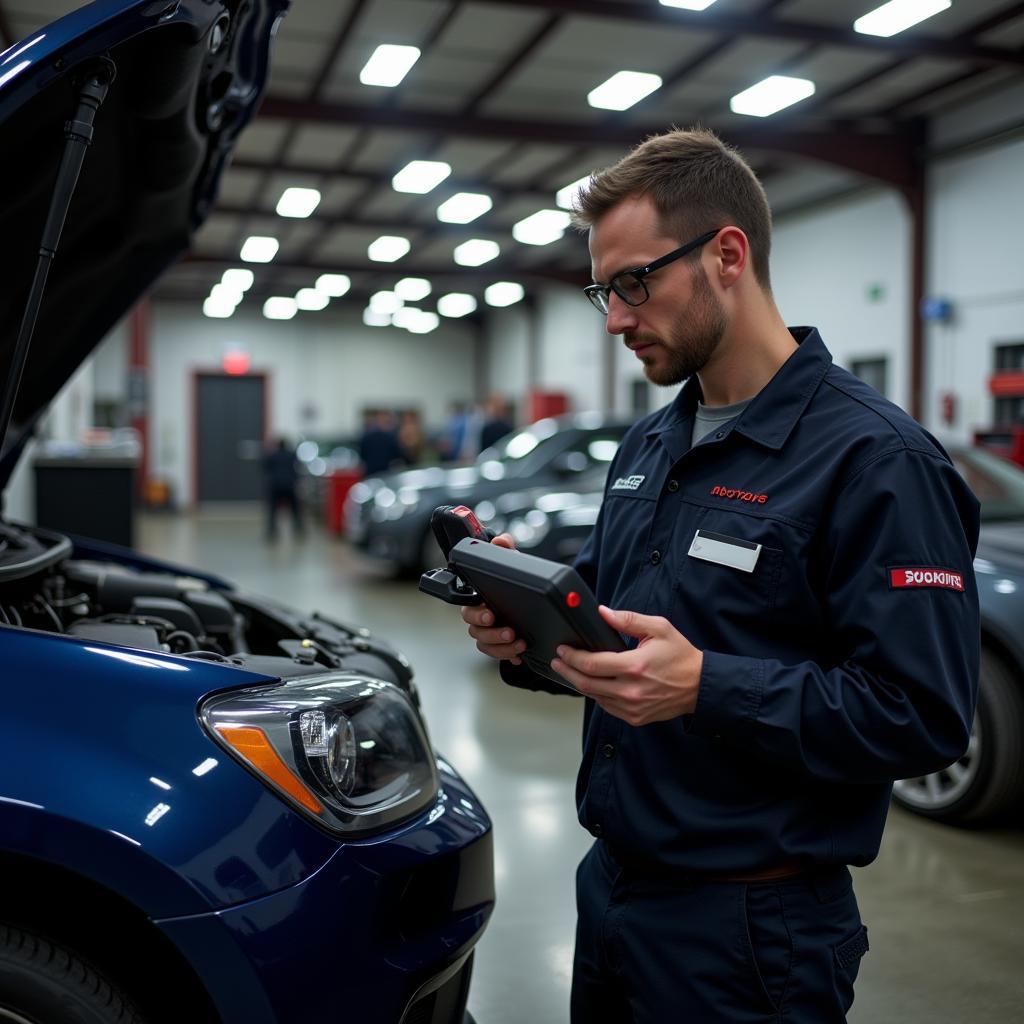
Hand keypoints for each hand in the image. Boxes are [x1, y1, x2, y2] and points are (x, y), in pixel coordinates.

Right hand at [460, 533, 527, 664]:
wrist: (533, 601)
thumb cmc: (516, 583)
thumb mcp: (514, 563)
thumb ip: (506, 549)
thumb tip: (500, 541)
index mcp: (478, 600)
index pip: (468, 609)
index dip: (477, 614)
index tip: (490, 614)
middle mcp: (480, 619)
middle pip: (475, 631)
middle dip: (492, 633)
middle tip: (509, 631)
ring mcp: (490, 634)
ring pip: (486, 645)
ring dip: (502, 647)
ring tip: (520, 642)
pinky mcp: (501, 646)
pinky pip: (498, 655)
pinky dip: (509, 656)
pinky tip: (520, 655)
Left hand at [551, 606, 702, 725]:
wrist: (700, 686)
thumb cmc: (681, 656)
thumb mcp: (659, 628)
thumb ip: (628, 620)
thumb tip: (603, 613)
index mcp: (635, 666)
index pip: (592, 664)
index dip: (572, 656)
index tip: (562, 649)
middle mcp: (631, 690)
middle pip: (586, 683)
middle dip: (566, 670)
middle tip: (558, 661)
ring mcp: (632, 707)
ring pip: (594, 696)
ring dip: (579, 683)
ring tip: (569, 670)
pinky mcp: (634, 717)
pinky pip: (606, 707)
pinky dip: (596, 694)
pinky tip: (592, 684)